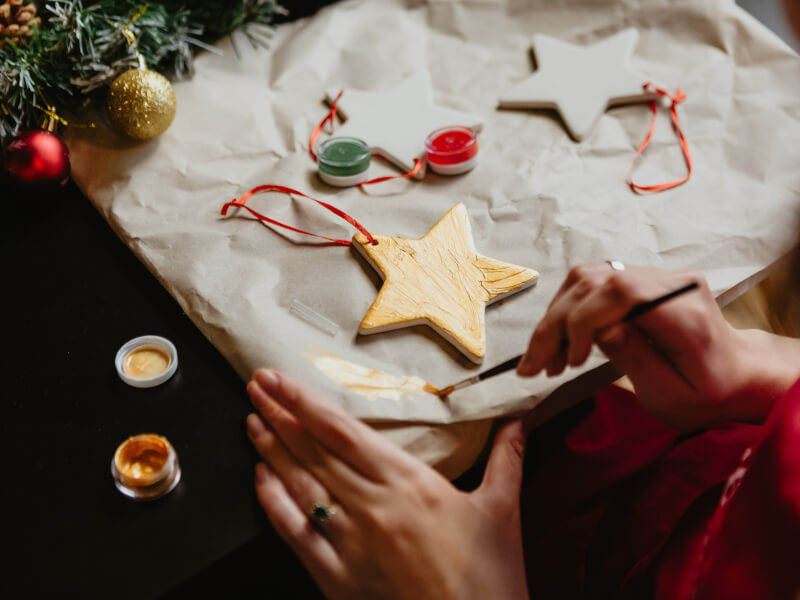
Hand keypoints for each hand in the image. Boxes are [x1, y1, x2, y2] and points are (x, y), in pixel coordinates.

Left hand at [246, 369, 528, 599]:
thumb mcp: (503, 511)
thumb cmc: (491, 579)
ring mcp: (349, 542)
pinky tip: (260, 479)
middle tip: (256, 385)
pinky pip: (295, 533)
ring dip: (271, 449)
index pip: (345, 431)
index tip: (281, 379)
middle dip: (280, 414)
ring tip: (252, 420)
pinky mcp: (337, 577)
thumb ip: (507, 456)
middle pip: (314, 451)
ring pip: (299, 485)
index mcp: (410, 483)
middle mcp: (372, 506)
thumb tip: (520, 416)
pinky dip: (273, 503)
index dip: (307, 403)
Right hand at [517, 263, 799, 428]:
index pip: (622, 292)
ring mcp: (657, 276)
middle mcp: (672, 283)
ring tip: (546, 359)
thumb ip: (637, 359)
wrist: (735, 375)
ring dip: (556, 317)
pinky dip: (568, 311)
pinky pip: (592, 282)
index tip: (572, 361)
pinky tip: (562, 342)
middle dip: (556, 324)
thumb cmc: (707, 395)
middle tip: (535, 367)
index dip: (584, 319)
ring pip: (587, 277)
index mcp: (686, 312)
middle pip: (596, 282)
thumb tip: (601, 330)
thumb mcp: (673, 396)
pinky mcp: (642, 279)